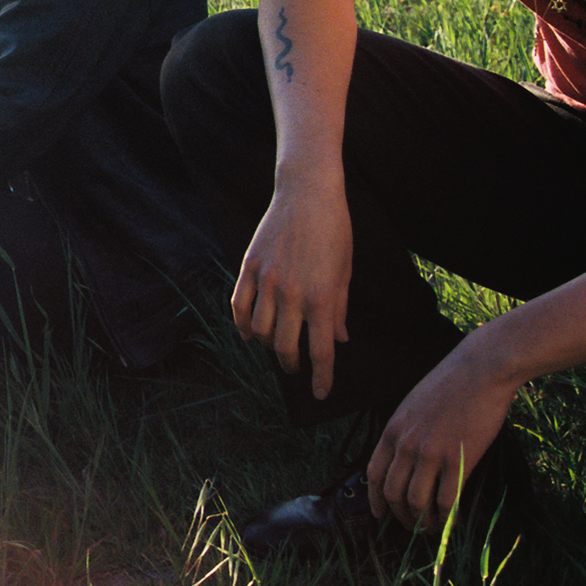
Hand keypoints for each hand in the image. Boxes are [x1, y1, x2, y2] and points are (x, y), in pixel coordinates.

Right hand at [232, 174, 351, 401]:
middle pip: (285, 346)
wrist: (308, 193)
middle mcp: (293, 294)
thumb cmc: (334, 230)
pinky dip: (242, 325)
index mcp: (322, 297)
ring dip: (267, 345)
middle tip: (296, 367)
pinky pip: (240, 306)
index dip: (322, 377)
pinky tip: (249, 333)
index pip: (321, 351)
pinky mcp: (250, 268)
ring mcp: (267, 281)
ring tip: (275, 345)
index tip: (320, 393)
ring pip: (260, 330)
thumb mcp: (345, 270)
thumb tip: (339, 339)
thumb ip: (339, 308)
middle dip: (291, 364)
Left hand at [364, 334, 521, 525]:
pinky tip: (449, 521)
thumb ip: (406, 431)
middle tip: (410, 525)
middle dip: (400, 515)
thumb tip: (405, 458)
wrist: (481, 370)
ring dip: (421, 521)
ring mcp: (432, 454)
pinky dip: (445, 517)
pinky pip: (446, 500)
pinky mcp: (459, 460)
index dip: (375, 499)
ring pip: (416, 502)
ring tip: (430, 528)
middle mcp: (407, 445)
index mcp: (393, 430)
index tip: (381, 513)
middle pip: (392, 493)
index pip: (373, 474)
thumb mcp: (413, 404)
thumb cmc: (451, 384)